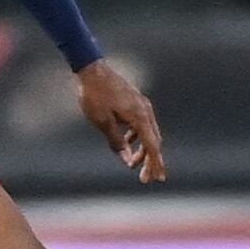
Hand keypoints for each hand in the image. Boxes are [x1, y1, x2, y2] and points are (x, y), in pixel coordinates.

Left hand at [76, 58, 165, 183]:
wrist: (92, 70)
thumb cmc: (95, 95)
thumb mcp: (103, 123)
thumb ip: (116, 142)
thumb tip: (126, 158)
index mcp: (139, 116)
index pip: (152, 146)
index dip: (155, 164)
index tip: (157, 178)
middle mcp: (145, 110)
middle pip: (153, 141)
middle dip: (149, 161)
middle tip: (144, 178)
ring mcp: (141, 105)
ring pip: (148, 133)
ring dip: (142, 149)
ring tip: (132, 162)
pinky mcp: (135, 102)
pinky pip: (141, 124)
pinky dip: (137, 136)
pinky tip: (127, 142)